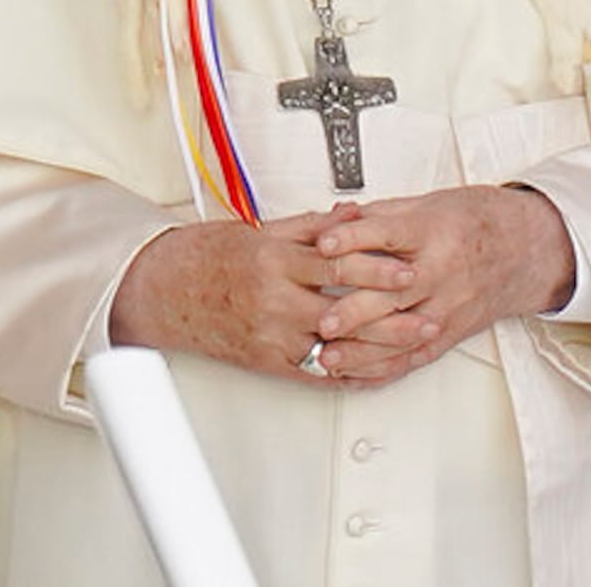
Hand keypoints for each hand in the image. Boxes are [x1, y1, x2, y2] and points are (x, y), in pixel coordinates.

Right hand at [107, 206, 416, 380]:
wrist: (163, 291)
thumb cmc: (207, 258)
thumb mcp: (260, 231)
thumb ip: (311, 226)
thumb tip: (352, 214)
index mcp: (274, 262)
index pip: (337, 267)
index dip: (377, 271)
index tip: (407, 272)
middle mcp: (274, 303)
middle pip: (345, 313)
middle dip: (391, 317)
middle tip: (427, 316)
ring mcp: (271, 338)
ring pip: (336, 349)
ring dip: (379, 350)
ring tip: (412, 347)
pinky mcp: (267, 364)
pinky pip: (316, 375)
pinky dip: (349, 375)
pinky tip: (374, 372)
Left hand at [304, 185, 574, 385]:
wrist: (526, 248)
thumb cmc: (475, 222)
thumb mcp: (428, 204)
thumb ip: (378, 215)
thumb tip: (334, 220)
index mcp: (433, 231)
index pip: (388, 236)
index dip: (353, 239)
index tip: (323, 245)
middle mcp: (441, 271)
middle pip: (394, 293)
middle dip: (356, 310)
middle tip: (322, 321)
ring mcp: (447, 306)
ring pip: (401, 333)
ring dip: (363, 350)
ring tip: (328, 358)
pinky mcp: (450, 332)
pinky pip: (414, 357)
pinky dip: (382, 369)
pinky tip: (356, 374)